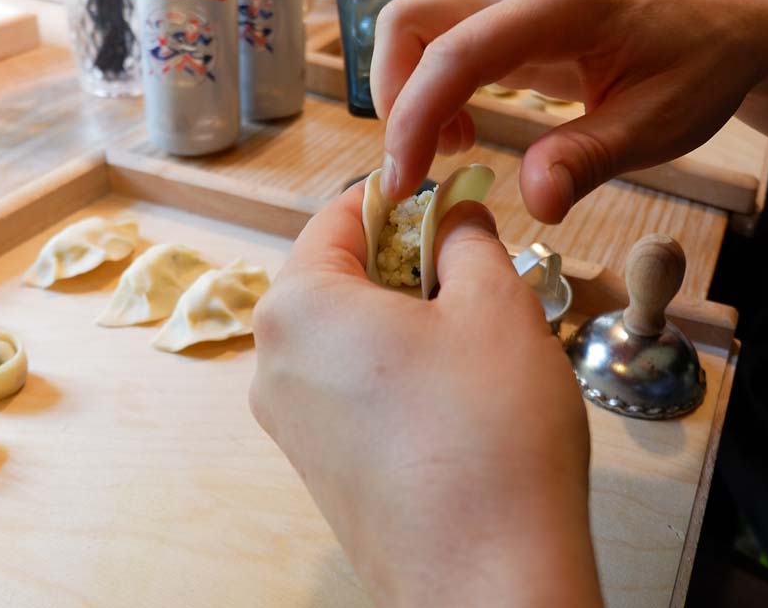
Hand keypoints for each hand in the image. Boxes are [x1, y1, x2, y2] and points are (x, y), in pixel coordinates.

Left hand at [251, 186, 600, 607]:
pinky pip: (349, 381)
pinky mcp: (317, 462)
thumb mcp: (493, 303)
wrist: (488, 583)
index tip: (449, 204)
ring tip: (470, 338)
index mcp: (299, 306)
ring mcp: (289, 419)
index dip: (402, 199)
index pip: (341, 215)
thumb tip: (454, 217)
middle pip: (341, 273)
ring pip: (349, 329)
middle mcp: (274, 362)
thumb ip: (467, 237)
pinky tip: (450, 392)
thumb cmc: (490, 434)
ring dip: (406, 314)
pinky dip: (393, 364)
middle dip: (407, 261)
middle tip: (472, 277)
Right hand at [370, 0, 767, 222]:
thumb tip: (535, 203)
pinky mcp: (507, 22)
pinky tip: (466, 128)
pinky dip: (432, 91)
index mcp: (557, 8)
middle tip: (417, 162)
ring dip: (409, 93)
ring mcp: (509, 1)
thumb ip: (588, 159)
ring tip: (453, 147)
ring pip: (417, 30)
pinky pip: (442, 46)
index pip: (454, 53)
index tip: (403, 183)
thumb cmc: (697, 69)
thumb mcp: (655, 126)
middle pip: (408, 20)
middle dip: (392, 95)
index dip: (413, 119)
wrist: (724, 32)